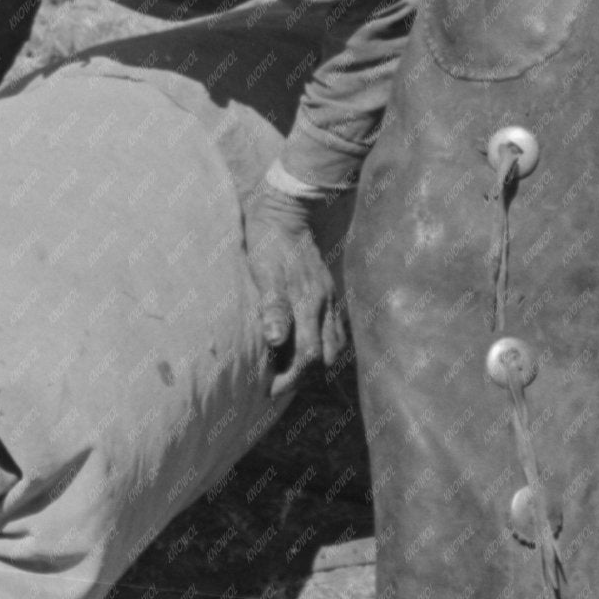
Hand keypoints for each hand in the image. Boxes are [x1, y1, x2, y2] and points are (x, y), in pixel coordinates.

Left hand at [243, 184, 347, 397]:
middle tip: (277, 382)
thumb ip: (272, 306)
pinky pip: (335, 328)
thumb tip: (276, 340)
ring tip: (289, 366)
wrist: (285, 210)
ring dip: (315, 360)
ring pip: (335, 344)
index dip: (289, 377)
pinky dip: (323, 343)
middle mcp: (325, 304)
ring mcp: (330, 297)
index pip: (308, 355)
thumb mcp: (263, 272)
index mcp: (308, 302)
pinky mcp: (330, 291)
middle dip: (303, 374)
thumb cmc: (268, 242)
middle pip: (324, 356)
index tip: (268, 388)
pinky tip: (304, 343)